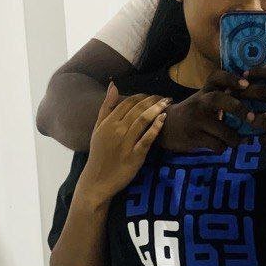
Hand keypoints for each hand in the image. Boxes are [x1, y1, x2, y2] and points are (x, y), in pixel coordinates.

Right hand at [77, 85, 169, 201]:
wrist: (97, 180)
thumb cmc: (99, 153)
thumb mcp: (98, 128)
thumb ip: (106, 107)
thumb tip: (113, 84)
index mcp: (108, 123)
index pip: (127, 103)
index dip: (142, 96)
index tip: (152, 95)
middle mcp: (117, 130)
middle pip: (138, 109)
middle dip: (153, 100)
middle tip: (165, 97)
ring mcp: (126, 143)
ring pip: (143, 120)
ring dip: (157, 109)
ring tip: (167, 103)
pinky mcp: (135, 156)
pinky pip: (147, 139)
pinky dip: (155, 127)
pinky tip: (163, 119)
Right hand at [159, 69, 251, 152]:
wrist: (166, 127)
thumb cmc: (194, 113)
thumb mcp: (204, 100)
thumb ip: (223, 97)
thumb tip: (253, 101)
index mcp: (205, 91)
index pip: (216, 77)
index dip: (231, 78)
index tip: (246, 84)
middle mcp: (200, 102)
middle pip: (218, 99)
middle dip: (238, 107)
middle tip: (251, 118)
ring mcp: (196, 120)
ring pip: (223, 130)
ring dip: (235, 138)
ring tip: (239, 140)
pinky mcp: (194, 137)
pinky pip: (217, 144)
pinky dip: (224, 147)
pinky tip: (223, 146)